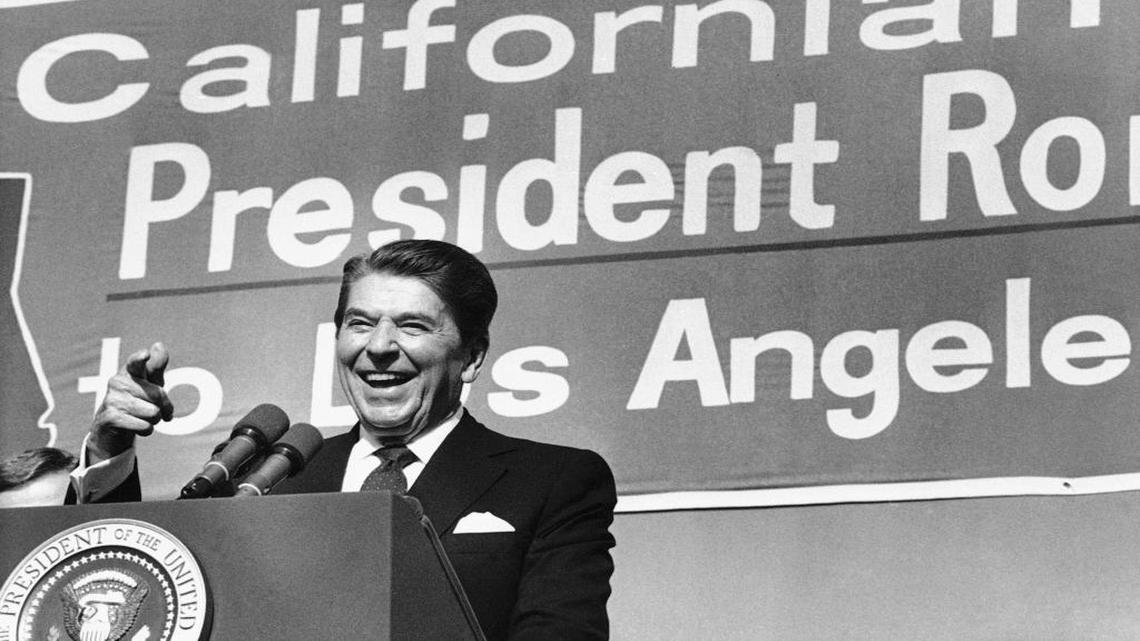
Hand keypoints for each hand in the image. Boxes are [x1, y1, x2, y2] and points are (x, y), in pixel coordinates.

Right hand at [88, 342, 174, 461]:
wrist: (111, 431)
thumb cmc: (136, 403)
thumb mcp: (149, 385)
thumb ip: (155, 367)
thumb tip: (158, 344)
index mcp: (129, 372)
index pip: (136, 363)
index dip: (141, 359)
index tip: (145, 355)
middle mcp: (118, 382)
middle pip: (158, 395)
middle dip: (164, 407)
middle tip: (158, 412)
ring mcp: (112, 399)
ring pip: (153, 412)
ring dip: (154, 420)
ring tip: (142, 418)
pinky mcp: (111, 418)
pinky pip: (145, 426)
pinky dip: (146, 430)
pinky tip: (135, 427)